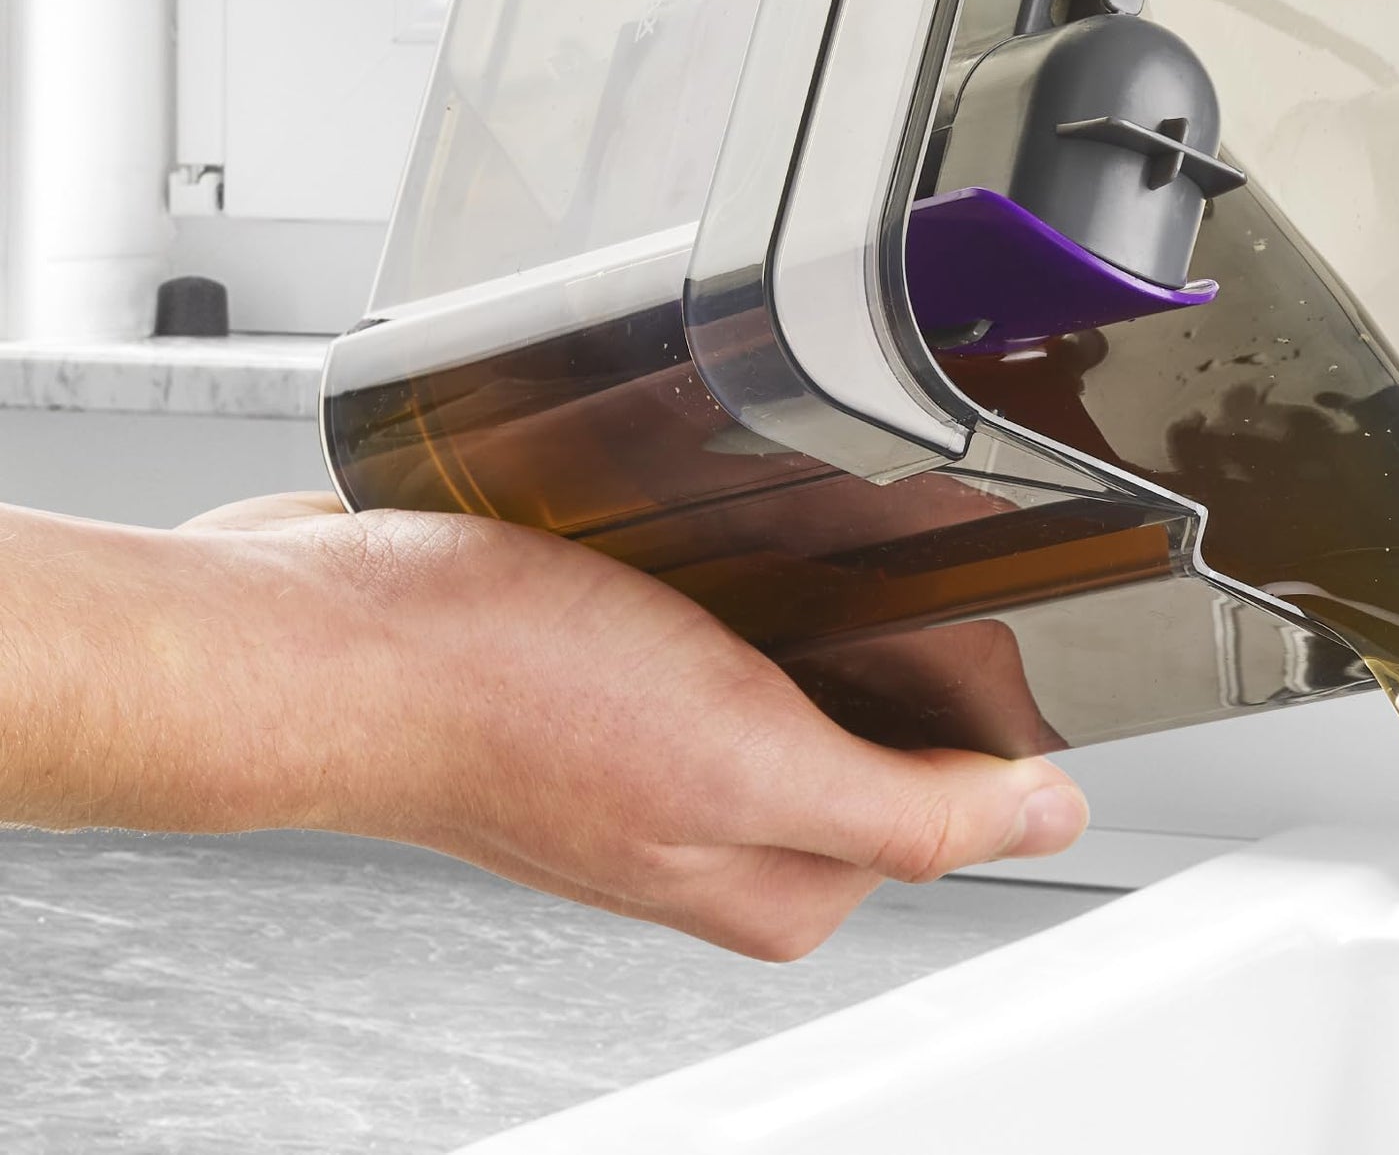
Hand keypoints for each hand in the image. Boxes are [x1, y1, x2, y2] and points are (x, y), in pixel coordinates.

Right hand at [0, 495, 1087, 955]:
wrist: (333, 637)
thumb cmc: (506, 702)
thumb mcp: (744, 761)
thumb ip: (906, 807)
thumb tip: (1049, 820)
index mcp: (773, 876)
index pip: (946, 800)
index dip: (983, 710)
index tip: (988, 620)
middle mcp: (716, 824)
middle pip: (876, 730)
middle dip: (903, 645)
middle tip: (883, 558)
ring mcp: (657, 751)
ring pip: (800, 671)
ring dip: (820, 601)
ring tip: (792, 539)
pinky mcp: (604, 679)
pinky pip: (721, 630)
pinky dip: (743, 580)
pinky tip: (718, 538)